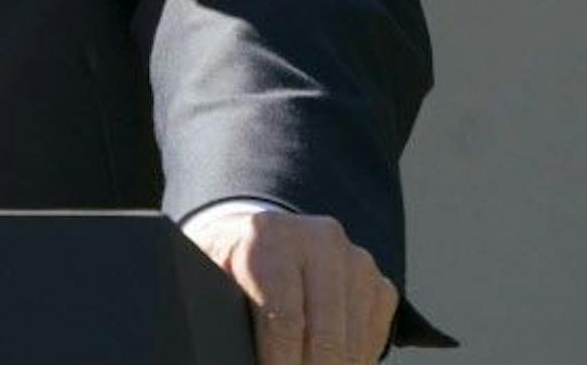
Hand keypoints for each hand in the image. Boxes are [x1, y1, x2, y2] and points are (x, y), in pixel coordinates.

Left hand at [184, 208, 398, 363]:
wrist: (261, 235)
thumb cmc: (227, 263)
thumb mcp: (207, 273)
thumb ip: (212, 302)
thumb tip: (218, 347)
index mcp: (269, 236)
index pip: (284, 318)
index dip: (280, 362)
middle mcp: (319, 241)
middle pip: (325, 336)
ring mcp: (355, 261)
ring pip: (353, 342)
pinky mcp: (378, 282)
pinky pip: (373, 338)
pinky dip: (355, 362)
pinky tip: (332, 364)